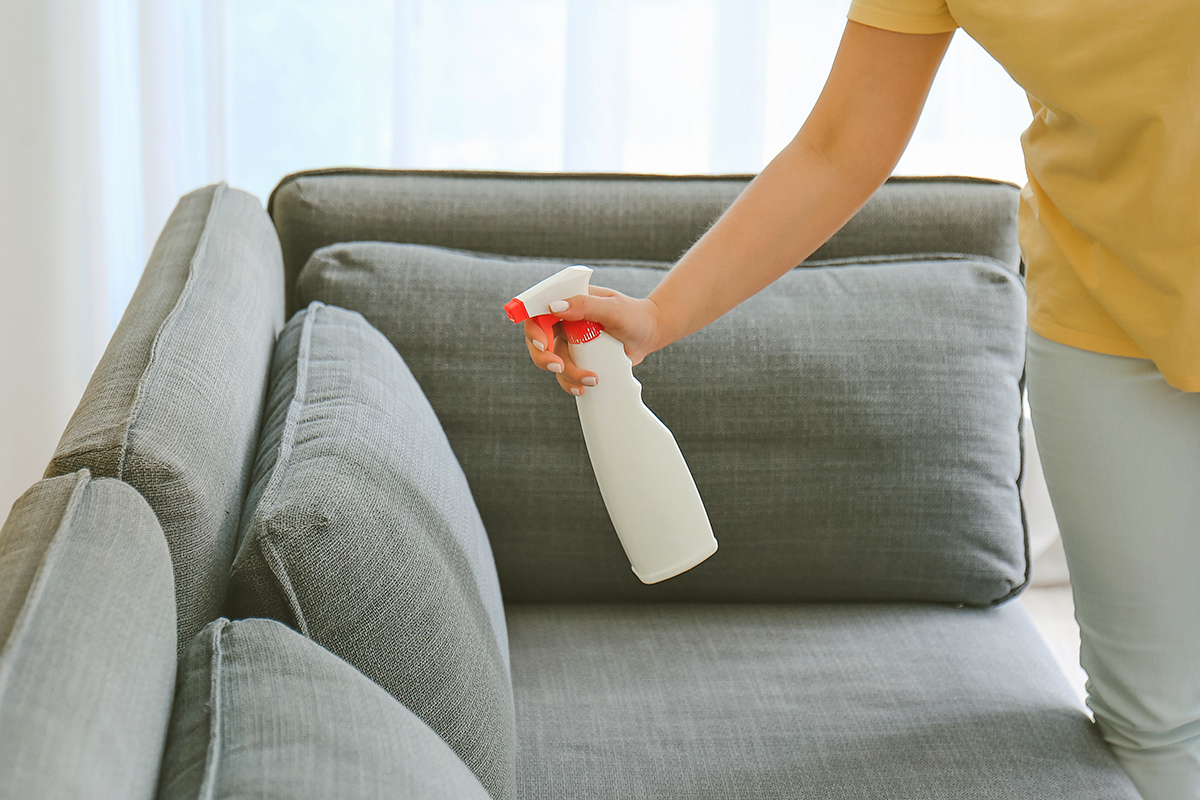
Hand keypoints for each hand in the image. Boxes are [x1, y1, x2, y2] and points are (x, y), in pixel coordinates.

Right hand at [523, 286, 662, 395]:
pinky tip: (584, 387)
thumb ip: (585, 305)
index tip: (544, 344)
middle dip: (544, 357)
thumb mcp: (612, 308)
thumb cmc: (633, 315)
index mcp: (568, 302)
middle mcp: (564, 321)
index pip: (538, 311)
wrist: (648, 334)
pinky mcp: (578, 359)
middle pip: (538, 340)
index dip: (534, 329)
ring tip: (591, 378)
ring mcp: (570, 342)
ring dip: (567, 374)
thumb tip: (555, 307)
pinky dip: (572, 383)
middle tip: (559, 367)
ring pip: (553, 361)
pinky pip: (565, 374)